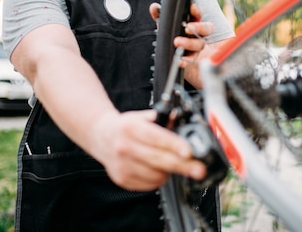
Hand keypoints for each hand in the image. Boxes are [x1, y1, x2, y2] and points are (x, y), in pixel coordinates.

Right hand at [90, 109, 206, 190]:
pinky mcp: (123, 179)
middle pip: (159, 160)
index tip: (190, 152)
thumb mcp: (142, 116)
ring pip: (156, 175)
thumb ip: (162, 118)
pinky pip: (150, 184)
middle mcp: (124, 147)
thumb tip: (180, 118)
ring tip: (172, 162)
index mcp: (131, 128)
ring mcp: (122, 165)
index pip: (156, 138)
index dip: (175, 146)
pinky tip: (159, 169)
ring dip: (170, 171)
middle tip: (199, 169)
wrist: (102, 137)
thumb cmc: (125, 126)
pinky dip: (160, 178)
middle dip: (183, 165)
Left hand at [149, 3, 214, 86]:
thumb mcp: (165, 25)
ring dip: (189, 43)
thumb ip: (160, 16)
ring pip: (200, 44)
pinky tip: (178, 60)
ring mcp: (197, 47)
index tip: (191, 8)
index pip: (199, 14)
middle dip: (198, 27)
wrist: (175, 56)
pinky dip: (185, 61)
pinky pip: (191, 60)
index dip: (197, 11)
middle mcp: (198, 34)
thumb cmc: (174, 36)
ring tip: (177, 42)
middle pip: (207, 28)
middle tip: (187, 27)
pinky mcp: (193, 59)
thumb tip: (154, 7)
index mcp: (193, 22)